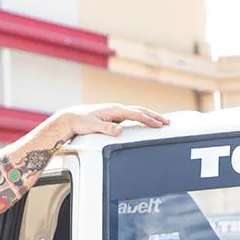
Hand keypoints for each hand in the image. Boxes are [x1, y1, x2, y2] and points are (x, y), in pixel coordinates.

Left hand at [51, 104, 169, 138]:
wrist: (72, 117)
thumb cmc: (82, 121)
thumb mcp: (93, 126)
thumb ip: (106, 128)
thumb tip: (120, 130)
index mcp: (115, 110)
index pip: (137, 114)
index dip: (149, 120)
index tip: (160, 125)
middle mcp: (118, 109)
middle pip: (141, 111)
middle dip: (155, 116)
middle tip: (167, 122)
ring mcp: (117, 112)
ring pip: (138, 113)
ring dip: (150, 117)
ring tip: (161, 122)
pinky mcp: (115, 116)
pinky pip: (132, 116)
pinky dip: (142, 119)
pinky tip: (145, 123)